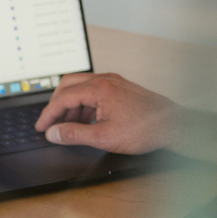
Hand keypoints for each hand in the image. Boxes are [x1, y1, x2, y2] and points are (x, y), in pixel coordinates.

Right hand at [34, 73, 182, 154]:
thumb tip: (53, 133)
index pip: (62, 98)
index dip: (48, 115)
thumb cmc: (146, 129)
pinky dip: (83, 104)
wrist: (175, 125)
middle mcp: (105, 80)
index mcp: (99, 88)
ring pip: (80, 87)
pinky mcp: (120, 88)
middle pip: (67, 86)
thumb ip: (74, 135)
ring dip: (70, 106)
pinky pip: (93, 91)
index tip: (41, 127)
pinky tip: (86, 121)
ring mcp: (113, 82)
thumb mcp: (104, 137)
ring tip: (67, 126)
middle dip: (55, 105)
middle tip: (50, 123)